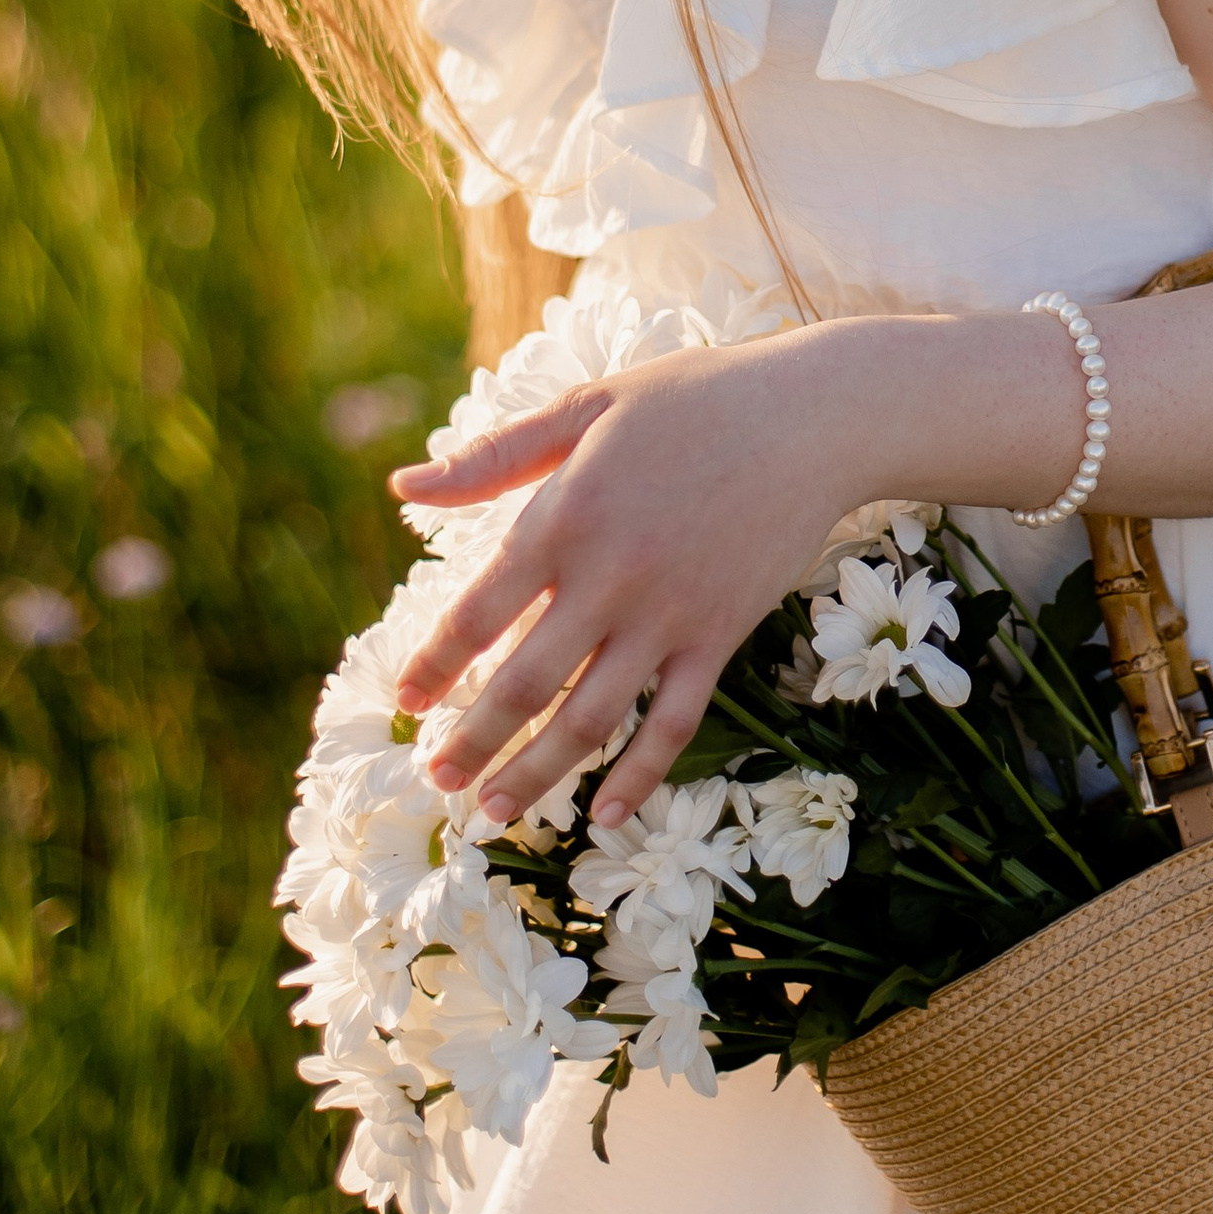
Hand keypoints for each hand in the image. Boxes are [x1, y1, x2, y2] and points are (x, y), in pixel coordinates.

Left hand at [387, 327, 882, 831]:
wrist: (811, 416)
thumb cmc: (692, 399)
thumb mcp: (586, 407)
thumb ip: (493, 457)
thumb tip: (401, 485)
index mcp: (564, 517)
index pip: (476, 613)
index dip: (433, 665)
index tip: (407, 701)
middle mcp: (608, 578)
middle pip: (523, 684)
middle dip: (472, 741)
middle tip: (436, 777)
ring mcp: (667, 615)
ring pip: (588, 719)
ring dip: (535, 771)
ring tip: (495, 807)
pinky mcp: (718, 637)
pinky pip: (672, 723)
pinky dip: (638, 776)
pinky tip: (606, 814)